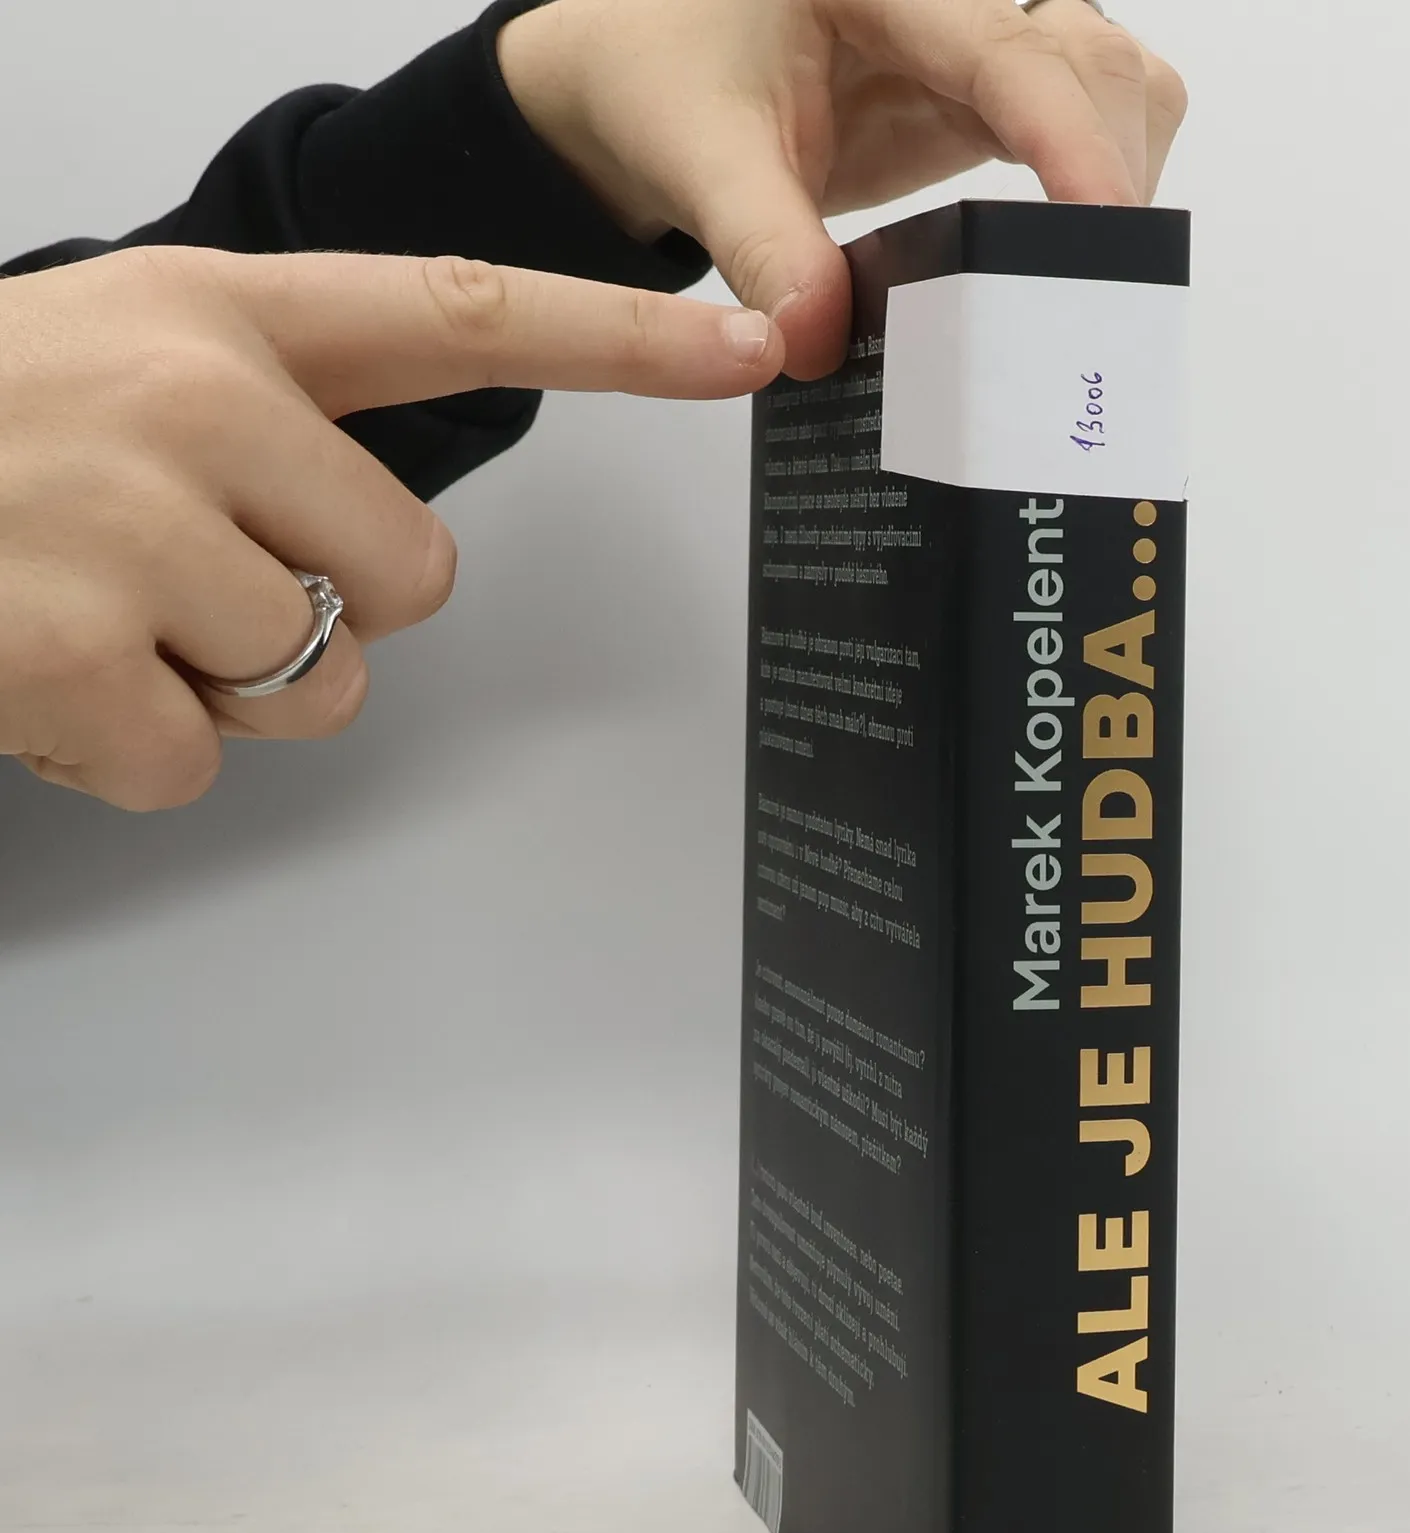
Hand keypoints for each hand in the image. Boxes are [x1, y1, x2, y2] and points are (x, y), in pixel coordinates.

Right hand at [0, 246, 782, 809]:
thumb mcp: (116, 361)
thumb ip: (269, 423)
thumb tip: (379, 567)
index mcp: (218, 313)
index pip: (465, 312)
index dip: (624, 337)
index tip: (756, 341)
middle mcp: (190, 397)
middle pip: (411, 577)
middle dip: (320, 610)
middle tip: (177, 575)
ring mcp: (126, 523)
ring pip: (312, 683)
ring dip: (217, 685)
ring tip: (90, 611)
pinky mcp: (64, 652)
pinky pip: (197, 762)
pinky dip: (127, 752)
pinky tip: (39, 673)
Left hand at [499, 0, 1189, 377]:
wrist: (640, 86)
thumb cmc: (663, 90)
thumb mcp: (702, 164)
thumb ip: (765, 248)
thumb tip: (819, 342)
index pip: (1005, 51)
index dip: (1069, 135)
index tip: (1106, 221)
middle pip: (1084, 52)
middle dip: (1108, 154)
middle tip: (1104, 276)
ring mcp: (967, 43)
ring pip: (1102, 73)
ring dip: (1117, 161)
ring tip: (1093, 265)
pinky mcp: (976, 95)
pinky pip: (1076, 112)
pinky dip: (1095, 173)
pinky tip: (1074, 240)